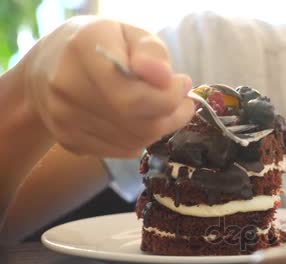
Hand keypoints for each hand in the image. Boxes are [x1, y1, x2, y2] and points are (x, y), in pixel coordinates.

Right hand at [22, 16, 193, 157]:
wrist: (47, 68)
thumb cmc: (102, 46)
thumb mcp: (130, 34)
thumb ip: (151, 52)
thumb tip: (165, 78)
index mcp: (83, 51)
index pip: (135, 96)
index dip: (170, 97)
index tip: (183, 84)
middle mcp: (67, 87)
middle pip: (138, 124)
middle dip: (172, 117)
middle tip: (184, 103)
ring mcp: (64, 118)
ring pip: (133, 142)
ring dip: (158, 129)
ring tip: (163, 109)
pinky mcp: (69, 141)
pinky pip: (120, 152)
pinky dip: (139, 140)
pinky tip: (139, 120)